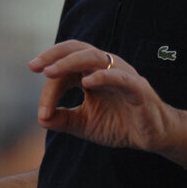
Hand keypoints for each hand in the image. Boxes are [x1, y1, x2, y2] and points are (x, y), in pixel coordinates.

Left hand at [29, 40, 177, 154]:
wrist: (152, 137)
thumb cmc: (119, 124)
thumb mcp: (85, 124)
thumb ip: (64, 120)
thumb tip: (41, 119)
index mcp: (92, 72)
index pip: (65, 68)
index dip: (50, 82)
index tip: (41, 110)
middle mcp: (106, 68)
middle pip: (77, 50)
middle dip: (54, 55)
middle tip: (34, 66)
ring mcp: (122, 75)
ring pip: (94, 57)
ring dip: (69, 62)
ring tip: (51, 72)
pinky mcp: (137, 88)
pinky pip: (120, 77)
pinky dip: (103, 76)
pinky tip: (87, 83)